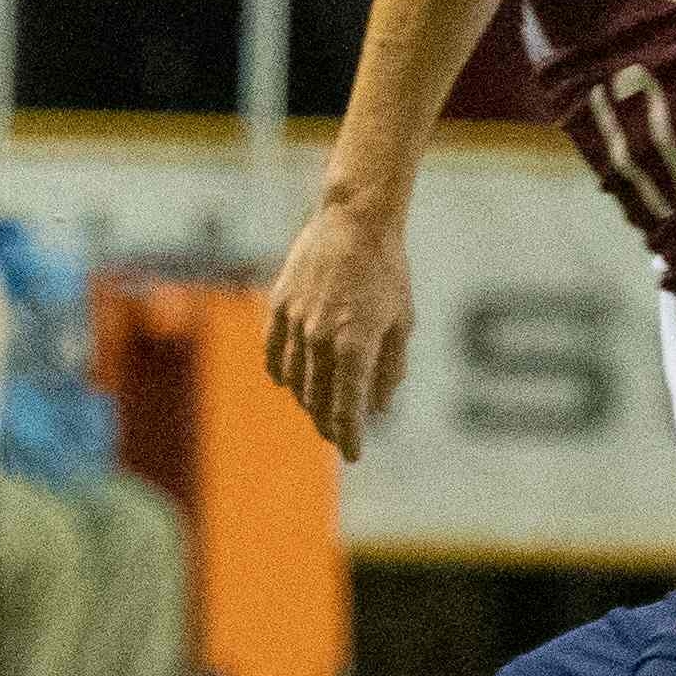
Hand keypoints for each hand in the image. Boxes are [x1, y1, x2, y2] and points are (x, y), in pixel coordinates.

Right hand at [266, 197, 413, 461]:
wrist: (353, 221)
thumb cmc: (387, 271)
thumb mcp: (401, 322)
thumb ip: (390, 367)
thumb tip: (379, 407)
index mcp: (356, 344)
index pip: (347, 407)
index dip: (349, 436)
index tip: (353, 454)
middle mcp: (321, 339)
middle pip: (318, 400)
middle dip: (328, 423)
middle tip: (336, 436)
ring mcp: (295, 323)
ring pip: (294, 381)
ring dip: (307, 401)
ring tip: (317, 409)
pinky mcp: (279, 307)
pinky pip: (274, 354)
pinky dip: (282, 374)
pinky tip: (290, 382)